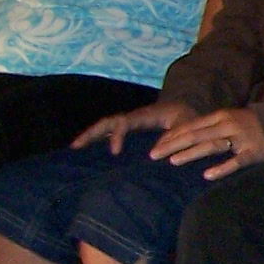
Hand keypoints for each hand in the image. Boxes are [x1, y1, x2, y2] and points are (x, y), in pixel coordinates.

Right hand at [74, 100, 196, 153]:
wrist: (189, 109)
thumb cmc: (189, 118)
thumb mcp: (186, 126)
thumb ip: (174, 137)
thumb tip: (154, 154)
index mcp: (145, 116)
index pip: (125, 123)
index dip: (117, 136)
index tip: (115, 153)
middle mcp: (134, 117)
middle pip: (108, 122)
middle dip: (92, 133)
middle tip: (75, 147)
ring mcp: (131, 122)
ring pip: (106, 126)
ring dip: (91, 135)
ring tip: (75, 148)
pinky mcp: (131, 129)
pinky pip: (111, 132)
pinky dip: (99, 139)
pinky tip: (89, 151)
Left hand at [150, 106, 263, 179]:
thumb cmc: (254, 125)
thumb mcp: (231, 120)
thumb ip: (211, 128)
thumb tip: (183, 138)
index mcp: (222, 115)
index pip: (190, 125)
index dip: (171, 135)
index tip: (155, 146)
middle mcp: (229, 124)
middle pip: (195, 134)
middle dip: (172, 144)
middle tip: (153, 155)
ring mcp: (242, 138)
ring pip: (211, 145)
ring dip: (190, 153)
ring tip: (172, 161)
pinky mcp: (255, 152)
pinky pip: (236, 161)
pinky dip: (222, 168)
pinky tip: (207, 175)